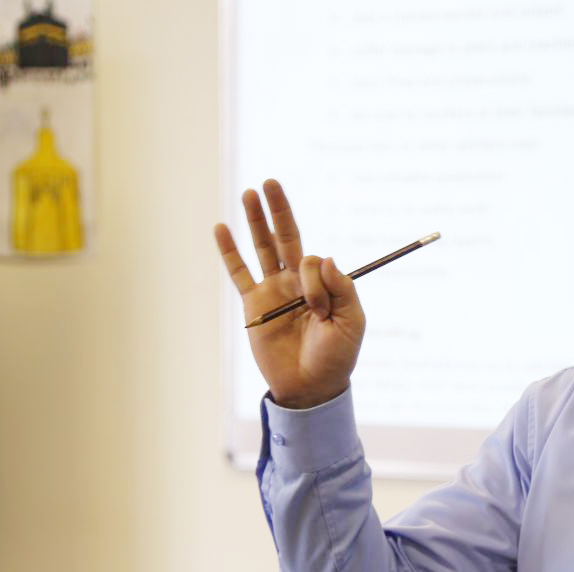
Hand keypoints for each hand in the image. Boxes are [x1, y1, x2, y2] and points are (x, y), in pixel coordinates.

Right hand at [213, 179, 365, 409]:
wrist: (311, 388)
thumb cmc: (336, 357)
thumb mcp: (352, 322)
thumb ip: (343, 289)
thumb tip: (325, 257)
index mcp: (324, 283)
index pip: (313, 260)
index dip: (314, 277)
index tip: (316, 306)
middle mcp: (297, 282)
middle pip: (286, 236)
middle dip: (279, 210)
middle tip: (271, 182)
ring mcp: (273, 291)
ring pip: (262, 248)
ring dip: (256, 221)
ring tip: (249, 193)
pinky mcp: (254, 306)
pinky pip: (239, 274)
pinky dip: (230, 252)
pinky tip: (221, 229)